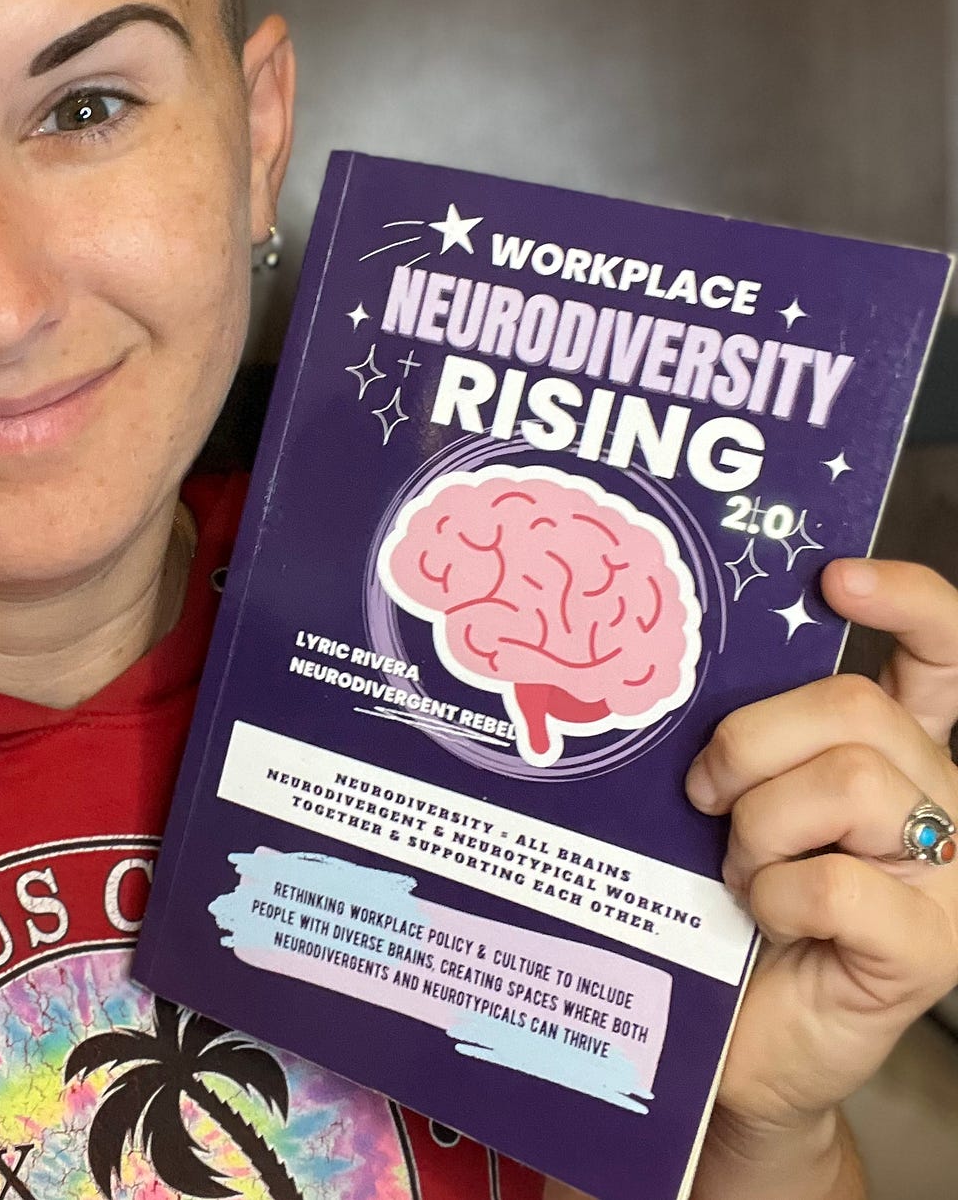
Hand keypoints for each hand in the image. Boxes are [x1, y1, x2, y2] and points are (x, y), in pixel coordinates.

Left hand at [684, 558, 957, 1143]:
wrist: (734, 1036)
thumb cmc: (723, 904)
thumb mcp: (734, 797)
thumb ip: (751, 737)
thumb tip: (685, 660)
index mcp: (897, 751)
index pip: (941, 650)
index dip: (907, 600)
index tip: (834, 581)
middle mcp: (940, 801)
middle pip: (857, 708)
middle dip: (752, 742)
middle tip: (703, 793)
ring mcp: (947, 877)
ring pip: (849, 784)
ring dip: (759, 827)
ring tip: (739, 871)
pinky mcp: (928, 951)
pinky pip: (836, 882)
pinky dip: (775, 894)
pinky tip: (763, 919)